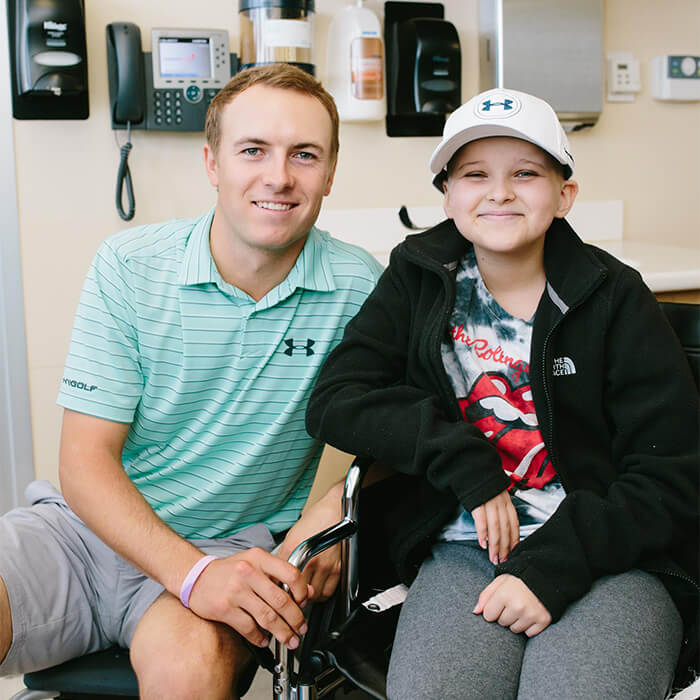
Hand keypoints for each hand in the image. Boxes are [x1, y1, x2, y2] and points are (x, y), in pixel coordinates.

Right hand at [187, 548, 310, 649]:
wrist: (195, 576)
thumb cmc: (228, 571)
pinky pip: (249, 628)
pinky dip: (260, 638)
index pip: (290, 573)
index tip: (304, 603)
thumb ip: (279, 575)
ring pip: (267, 617)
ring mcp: (236, 590)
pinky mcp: (225, 608)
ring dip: (282, 632)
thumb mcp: (255, 564)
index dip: (301, 592)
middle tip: (301, 629)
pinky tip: (264, 640)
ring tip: (288, 639)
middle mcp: (248, 572)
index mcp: (259, 558)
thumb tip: (307, 591)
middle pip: (281, 600)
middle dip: (295, 619)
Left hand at [277, 482, 343, 600]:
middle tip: (290, 595)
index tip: (277, 594)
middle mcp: (310, 559)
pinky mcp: (338, 568)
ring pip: (313, 595)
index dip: (278, 591)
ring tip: (303, 592)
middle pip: (298, 591)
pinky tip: (316, 588)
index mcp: (294, 549)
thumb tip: (274, 574)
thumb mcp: (291, 536)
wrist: (336, 510)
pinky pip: (328, 591)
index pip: (281, 580)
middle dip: (293, 596)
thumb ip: (284, 556)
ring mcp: (326, 565)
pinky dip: (322, 594)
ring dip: (307, 597)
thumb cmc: (315, 520)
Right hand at [470, 489, 518, 563]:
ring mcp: (489, 501)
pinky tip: (483, 543)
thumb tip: (502, 527)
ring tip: (493, 557)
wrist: (470, 466)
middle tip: (502, 560)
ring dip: (495, 545)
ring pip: (495, 527)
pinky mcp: (477, 501)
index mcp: (506, 501)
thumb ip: (500, 508)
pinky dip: (483, 533)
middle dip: (505, 548)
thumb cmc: (481, 482)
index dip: (514, 540)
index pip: (514, 524)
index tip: (513, 553)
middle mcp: (500, 502)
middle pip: (505, 528)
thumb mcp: (495, 493)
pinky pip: (481, 520)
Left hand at [473, 574, 551, 636]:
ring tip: (522, 607)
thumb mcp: (499, 582)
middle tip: (513, 602)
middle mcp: (517, 606)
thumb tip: (475, 612)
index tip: (500, 602)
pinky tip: (531, 613)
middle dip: (504, 615)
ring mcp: (531, 614)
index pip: (488, 615)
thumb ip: (485, 596)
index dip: (493, 609)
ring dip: (516, 621)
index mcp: (504, 594)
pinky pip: (528, 633)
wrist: (545, 576)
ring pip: (514, 629)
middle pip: (501, 623)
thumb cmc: (518, 579)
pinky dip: (529, 626)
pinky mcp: (543, 621)